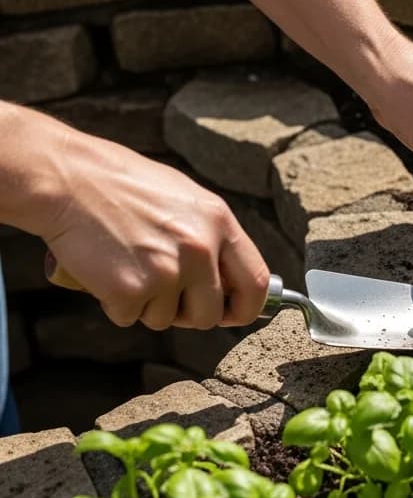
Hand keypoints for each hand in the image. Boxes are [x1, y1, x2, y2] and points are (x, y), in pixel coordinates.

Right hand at [37, 126, 267, 329]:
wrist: (70, 178)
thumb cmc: (124, 186)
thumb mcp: (186, 201)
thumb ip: (211, 237)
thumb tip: (230, 279)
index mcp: (220, 222)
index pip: (256, 282)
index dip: (245, 307)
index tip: (230, 313)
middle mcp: (201, 249)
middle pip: (210, 314)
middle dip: (187, 313)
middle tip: (161, 292)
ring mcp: (168, 271)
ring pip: (165, 319)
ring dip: (146, 305)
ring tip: (128, 264)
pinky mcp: (131, 289)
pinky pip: (130, 318)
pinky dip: (115, 304)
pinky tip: (106, 271)